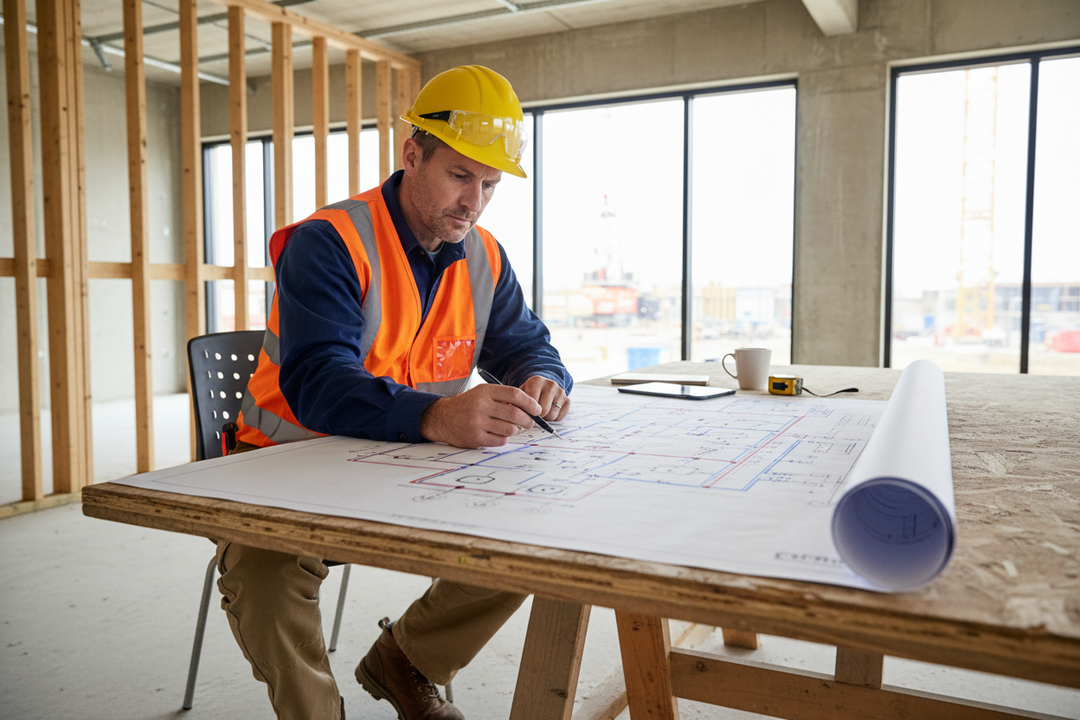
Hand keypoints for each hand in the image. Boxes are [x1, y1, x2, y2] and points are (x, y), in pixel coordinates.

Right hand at [419, 384, 544, 447]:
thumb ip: (503, 397)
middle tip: (529, 422)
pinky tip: (497, 434)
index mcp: (485, 391)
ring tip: (510, 427)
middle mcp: (481, 406)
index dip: (530, 403)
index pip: (514, 394)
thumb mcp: (482, 394)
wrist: (442, 418)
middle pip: (515, 414)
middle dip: (528, 420)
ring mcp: (477, 422)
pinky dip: (503, 438)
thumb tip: (530, 408)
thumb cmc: (467, 405)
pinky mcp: (475, 438)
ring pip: (510, 429)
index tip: (537, 409)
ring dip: (514, 430)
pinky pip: (500, 440)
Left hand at [519, 375, 569, 421]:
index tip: (526, 412)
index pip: (532, 402)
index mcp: (537, 381)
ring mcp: (561, 392)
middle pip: (543, 410)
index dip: (528, 411)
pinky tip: (549, 412)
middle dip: (537, 416)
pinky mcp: (567, 400)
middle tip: (534, 414)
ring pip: (552, 415)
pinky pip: (559, 417)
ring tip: (541, 412)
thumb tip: (518, 414)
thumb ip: (517, 402)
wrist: (543, 387)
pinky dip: (553, 419)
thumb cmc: (529, 393)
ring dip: (545, 418)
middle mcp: (551, 384)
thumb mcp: (521, 394)